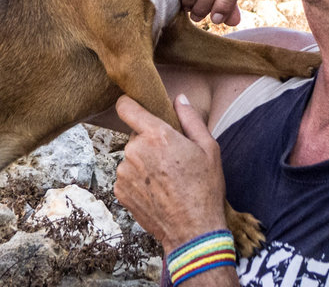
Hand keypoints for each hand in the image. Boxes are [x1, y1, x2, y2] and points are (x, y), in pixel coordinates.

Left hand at [114, 94, 227, 251]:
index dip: (130, 104)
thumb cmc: (205, 188)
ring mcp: (124, 172)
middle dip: (149, 141)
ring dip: (143, 162)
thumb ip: (191, 118)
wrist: (192, 231)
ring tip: (166, 179)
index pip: (126, 107)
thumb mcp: (209, 148)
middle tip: (171, 158)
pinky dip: (138, 180)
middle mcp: (135, 151)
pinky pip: (127, 176)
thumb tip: (179, 98)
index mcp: (157, 136)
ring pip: (131, 157)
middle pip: (135, 135)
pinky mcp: (120, 190)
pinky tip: (157, 191)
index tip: (135, 107)